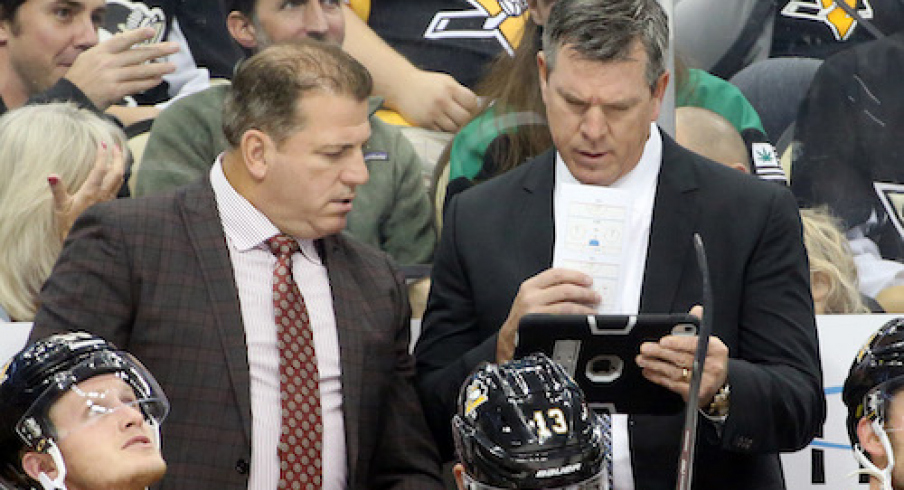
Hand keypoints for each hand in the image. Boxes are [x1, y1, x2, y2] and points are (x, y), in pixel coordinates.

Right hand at [49, 142, 124, 237]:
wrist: (85, 240)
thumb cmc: (70, 224)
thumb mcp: (61, 207)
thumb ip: (58, 190)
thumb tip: (52, 175)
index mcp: (91, 191)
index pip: (100, 169)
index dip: (102, 155)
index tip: (102, 143)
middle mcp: (104, 194)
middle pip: (116, 172)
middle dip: (118, 157)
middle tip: (117, 146)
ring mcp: (109, 200)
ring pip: (119, 179)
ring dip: (120, 166)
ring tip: (119, 156)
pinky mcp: (111, 205)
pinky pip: (118, 187)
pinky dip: (119, 177)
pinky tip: (116, 175)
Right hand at [64, 27, 178, 109]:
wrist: (69, 99)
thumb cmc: (81, 79)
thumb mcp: (88, 59)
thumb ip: (107, 52)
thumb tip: (124, 41)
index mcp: (99, 52)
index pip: (122, 40)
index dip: (137, 35)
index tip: (152, 31)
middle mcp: (106, 62)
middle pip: (137, 54)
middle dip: (158, 50)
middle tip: (174, 47)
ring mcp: (110, 76)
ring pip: (140, 70)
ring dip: (159, 68)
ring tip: (172, 66)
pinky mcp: (114, 91)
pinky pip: (135, 85)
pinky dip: (148, 83)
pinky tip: (159, 80)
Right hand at [391, 70, 478, 131]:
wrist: (401, 86)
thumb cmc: (426, 84)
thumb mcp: (445, 81)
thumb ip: (459, 92)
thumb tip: (476, 106)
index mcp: (450, 87)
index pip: (471, 102)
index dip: (473, 107)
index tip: (470, 109)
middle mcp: (442, 100)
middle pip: (465, 118)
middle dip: (466, 120)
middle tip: (462, 118)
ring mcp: (433, 113)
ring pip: (454, 128)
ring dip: (455, 127)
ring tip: (452, 122)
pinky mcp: (425, 122)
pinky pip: (441, 132)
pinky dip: (444, 130)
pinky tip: (442, 124)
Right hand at [497, 268, 599, 362]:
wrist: (510, 340)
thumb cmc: (523, 319)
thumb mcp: (530, 299)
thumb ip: (548, 290)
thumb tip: (576, 286)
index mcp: (530, 286)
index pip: (556, 273)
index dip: (575, 275)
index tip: (588, 280)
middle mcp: (531, 295)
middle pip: (564, 287)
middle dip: (584, 291)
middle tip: (595, 295)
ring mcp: (534, 309)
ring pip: (566, 302)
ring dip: (584, 304)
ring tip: (594, 307)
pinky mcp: (540, 323)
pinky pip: (564, 316)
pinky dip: (579, 315)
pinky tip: (585, 317)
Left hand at [636, 305, 728, 407]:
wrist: (717, 384)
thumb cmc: (708, 359)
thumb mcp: (707, 342)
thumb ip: (698, 326)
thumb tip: (697, 309)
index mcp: (716, 349)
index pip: (695, 344)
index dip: (677, 342)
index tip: (663, 341)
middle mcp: (713, 366)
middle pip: (681, 358)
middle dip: (660, 353)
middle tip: (645, 348)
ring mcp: (705, 382)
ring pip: (675, 372)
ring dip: (655, 365)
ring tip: (642, 359)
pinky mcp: (696, 395)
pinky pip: (673, 385)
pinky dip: (658, 378)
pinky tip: (649, 372)